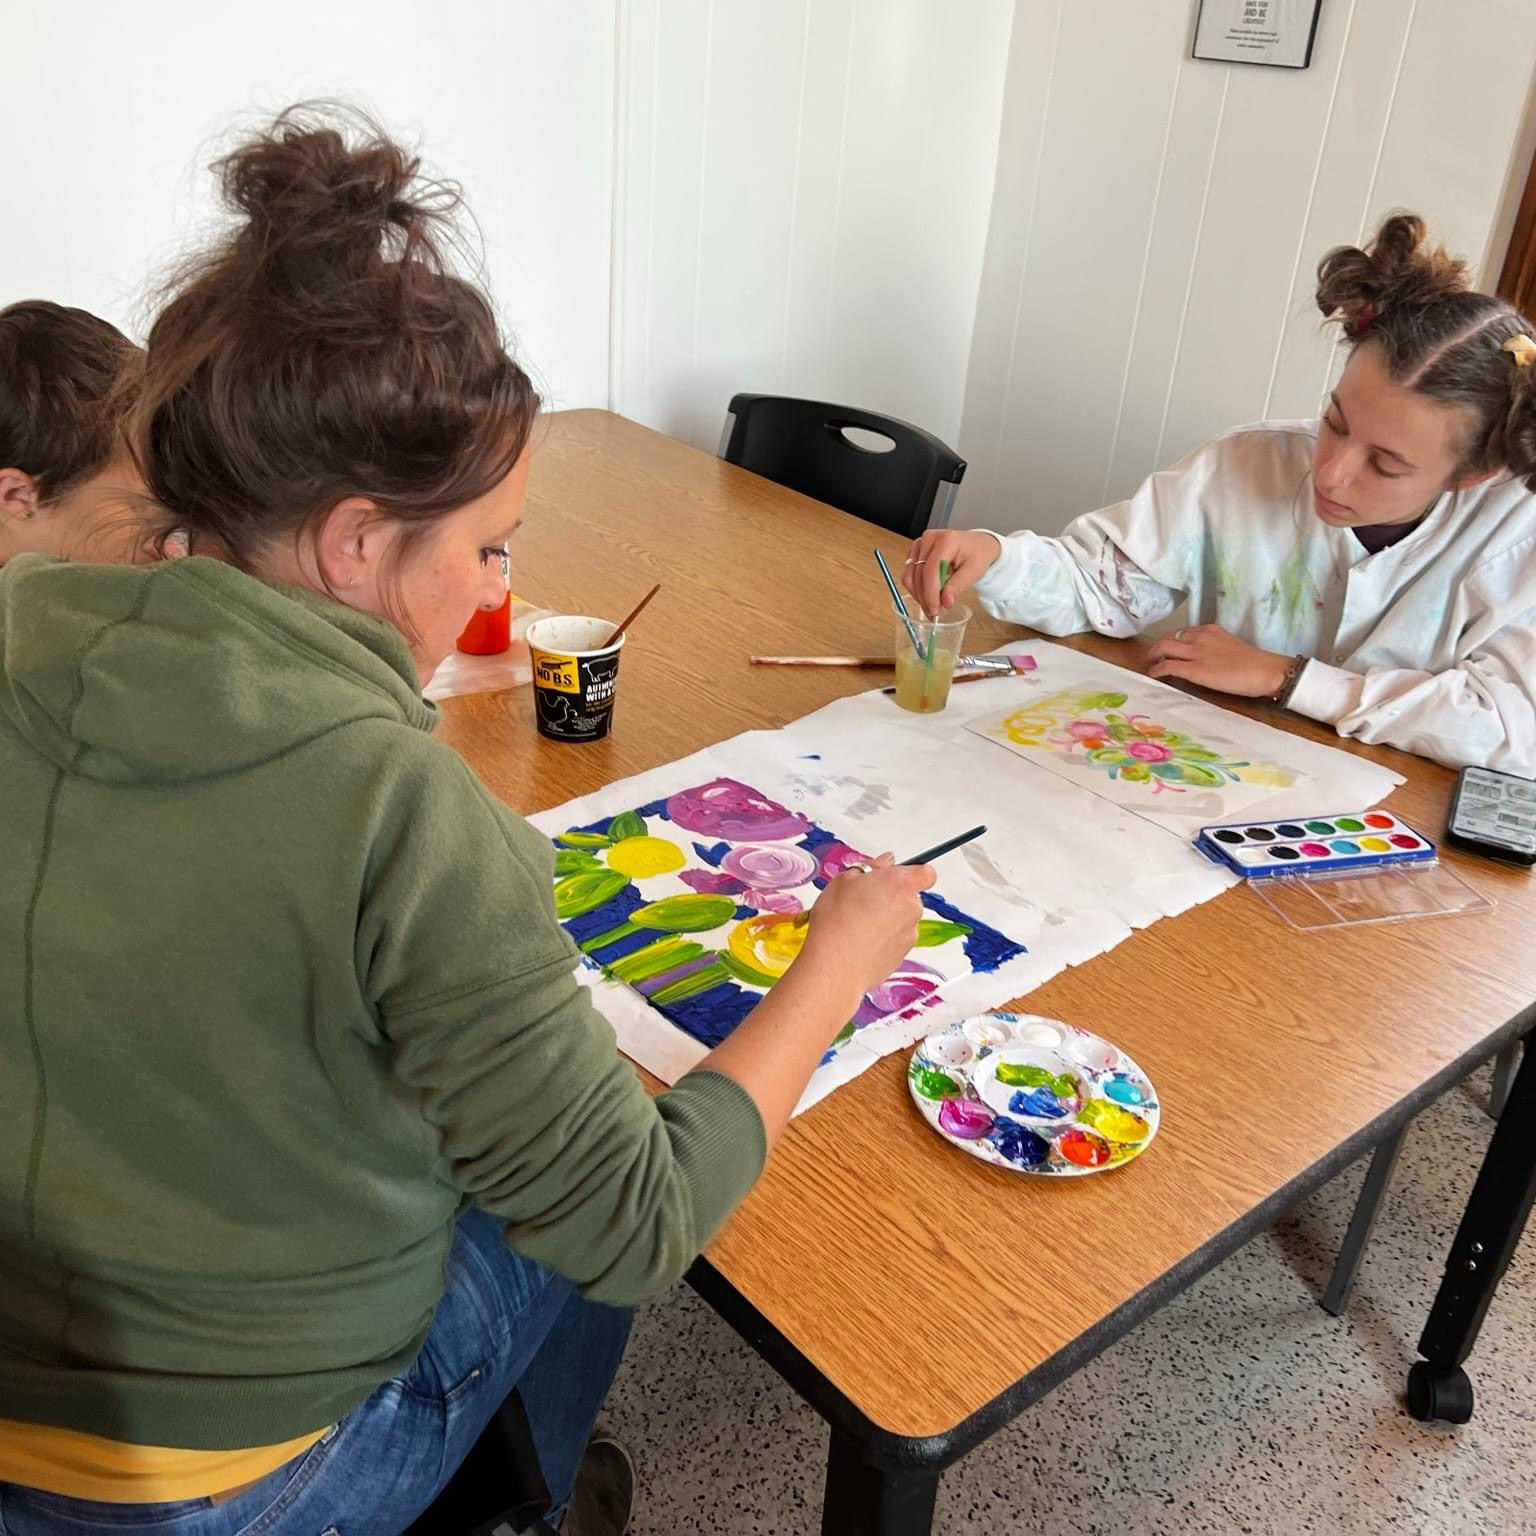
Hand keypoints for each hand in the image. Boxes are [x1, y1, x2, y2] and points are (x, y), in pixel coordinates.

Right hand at [800, 853, 936, 997]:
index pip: (926, 871)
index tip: (893, 875)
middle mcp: (912, 908)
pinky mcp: (902, 955)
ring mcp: (909, 934)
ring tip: (857, 924)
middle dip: (891, 897)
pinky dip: (882, 939)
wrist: (835, 965)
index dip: (911, 872)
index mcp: (901, 883)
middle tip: (863, 900)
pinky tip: (859, 941)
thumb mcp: (844, 880)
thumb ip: (871, 867)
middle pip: (909, 897)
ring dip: (886, 919)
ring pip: (902, 920)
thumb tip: (885, 862)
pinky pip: (895, 940)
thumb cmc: (837, 921)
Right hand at [900, 529, 1001, 615]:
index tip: (934, 609)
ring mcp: (920, 545)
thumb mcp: (974, 570)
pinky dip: (916, 589)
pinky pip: (909, 575)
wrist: (976, 545)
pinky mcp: (915, 552)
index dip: (930, 592)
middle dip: (925, 597)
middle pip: (918, 574)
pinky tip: (928, 596)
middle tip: (935, 613)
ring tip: (932, 607)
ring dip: (919, 595)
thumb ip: (958, 585)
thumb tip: (945, 602)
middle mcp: (929, 539)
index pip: (931, 569)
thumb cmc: (977, 554)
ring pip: (910, 576)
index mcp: (946, 540)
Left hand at [1145, 624, 1290, 697]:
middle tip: (1152, 656)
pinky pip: (1168, 666)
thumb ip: (1213, 647)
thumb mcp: (1229, 646)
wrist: (1264, 670)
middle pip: (1168, 637)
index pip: (1182, 632)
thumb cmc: (1254, 663)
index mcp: (1210, 630)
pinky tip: (1153, 674)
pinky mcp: (1195, 670)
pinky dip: (1157, 669)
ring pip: (1163, 648)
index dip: (1171, 641)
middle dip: (1156, 647)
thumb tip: (1203, 657)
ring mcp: (1196, 653)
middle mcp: (1200, 637)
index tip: (1167, 649)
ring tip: (1149, 665)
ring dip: (1152, 656)